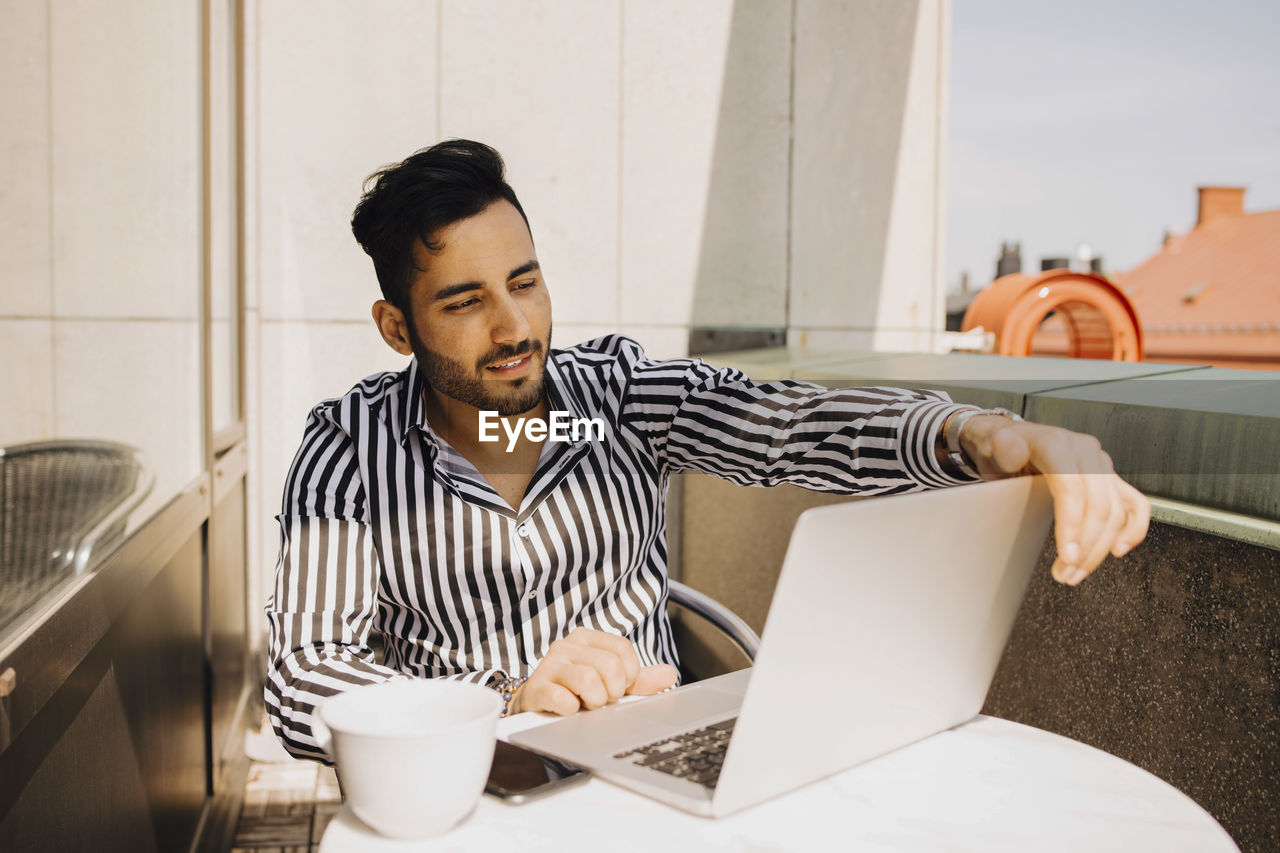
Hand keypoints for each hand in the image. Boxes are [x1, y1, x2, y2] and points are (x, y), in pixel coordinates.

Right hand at [508, 627, 677, 715]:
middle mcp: (567, 646)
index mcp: (587, 638)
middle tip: (600, 699)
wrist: (537, 707)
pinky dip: (572, 710)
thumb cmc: (576, 692)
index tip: (618, 688)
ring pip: (589, 680)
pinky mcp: (537, 688)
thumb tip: (670, 674)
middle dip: (612, 691)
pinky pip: (564, 699)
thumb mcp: (610, 684)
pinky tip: (568, 709)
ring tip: (585, 704)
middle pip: (610, 666)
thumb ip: (639, 680)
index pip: (623, 649)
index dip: (628, 675)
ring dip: (593, 701)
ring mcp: (550, 665)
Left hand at [959, 416, 1150, 585]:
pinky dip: (1132, 529)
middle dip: (1086, 546)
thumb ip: (1003, 448)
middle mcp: (1085, 452)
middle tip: (1066, 574)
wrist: (1013, 440)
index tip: (1067, 555)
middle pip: (1098, 504)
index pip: (1072, 488)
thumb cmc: (1003, 448)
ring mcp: (1101, 465)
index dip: (1072, 524)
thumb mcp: (994, 446)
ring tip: (1076, 572)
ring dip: (1100, 548)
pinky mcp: (1110, 479)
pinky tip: (1117, 550)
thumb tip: (1011, 451)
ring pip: (1116, 511)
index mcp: (1056, 444)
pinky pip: (1134, 504)